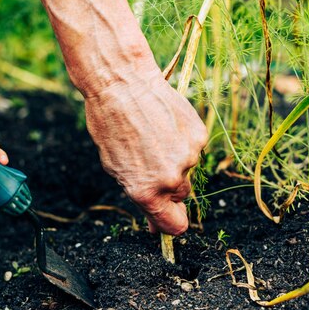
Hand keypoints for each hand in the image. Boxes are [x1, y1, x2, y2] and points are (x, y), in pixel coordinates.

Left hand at [85, 69, 207, 235]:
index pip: (174, 226)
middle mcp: (171, 179)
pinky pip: (192, 147)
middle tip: (150, 160)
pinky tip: (164, 123)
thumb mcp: (116, 168)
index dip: (170, 225)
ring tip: (152, 134)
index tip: (165, 219)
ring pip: (186, 168)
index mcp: (147, 192)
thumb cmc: (110, 124)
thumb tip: (154, 222)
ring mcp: (188, 157)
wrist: (122, 83)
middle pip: (180, 196)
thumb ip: (139, 194)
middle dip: (168, 186)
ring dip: (174, 158)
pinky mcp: (199, 136)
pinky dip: (182, 140)